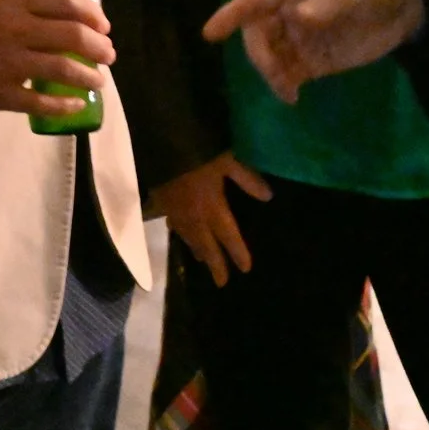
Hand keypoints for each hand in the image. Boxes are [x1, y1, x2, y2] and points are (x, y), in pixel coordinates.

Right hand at [0, 0, 113, 116]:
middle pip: (74, 35)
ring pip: (64, 69)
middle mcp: (17, 29)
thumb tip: (63, 14)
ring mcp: (10, 63)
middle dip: (99, 47)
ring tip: (98, 80)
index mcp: (15, 1)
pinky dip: (65, 104)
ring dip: (89, 76)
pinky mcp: (0, 93)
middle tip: (108, 55)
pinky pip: (42, 102)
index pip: (68, 2)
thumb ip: (25, 2)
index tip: (103, 25)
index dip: (94, 14)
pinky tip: (76, 105)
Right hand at [151, 152, 271, 286]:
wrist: (160, 147)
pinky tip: (180, 234)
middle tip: (221, 283)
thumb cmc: (197, 153)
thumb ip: (247, 179)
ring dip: (198, 251)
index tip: (246, 269)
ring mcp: (177, 212)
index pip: (229, 236)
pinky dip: (180, 234)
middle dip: (216, 264)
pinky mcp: (163, 204)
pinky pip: (174, 226)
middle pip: (207, 245)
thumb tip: (268, 197)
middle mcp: (196, 217)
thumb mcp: (227, 161)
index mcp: (213, 208)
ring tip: (202, 261)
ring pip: (189, 238)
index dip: (238, 252)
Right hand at [202, 0, 423, 103]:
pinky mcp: (310, 58)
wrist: (405, 6)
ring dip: (270, 73)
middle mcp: (286, 10)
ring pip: (268, 55)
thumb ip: (329, 3)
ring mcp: (297, 35)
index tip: (210, 34)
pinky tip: (293, 97)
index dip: (230, 14)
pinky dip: (284, 85)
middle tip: (278, 75)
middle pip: (256, 33)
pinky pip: (287, 72)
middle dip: (259, 55)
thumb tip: (298, 18)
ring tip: (289, 90)